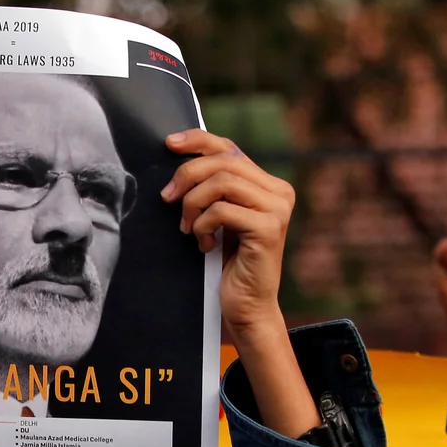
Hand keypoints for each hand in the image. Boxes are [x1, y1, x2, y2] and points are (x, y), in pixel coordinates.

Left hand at [162, 129, 294, 338]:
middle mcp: (279, 192)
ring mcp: (277, 209)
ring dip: (193, 204)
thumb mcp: (219, 218)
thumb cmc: (229, 264)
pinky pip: (222, 210)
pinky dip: (203, 226)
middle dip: (187, 176)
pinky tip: (204, 245)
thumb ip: (213, 189)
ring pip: (221, 183)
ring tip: (189, 228)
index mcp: (269, 184)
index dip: (199, 140)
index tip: (169, 144)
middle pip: (223, 162)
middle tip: (167, 198)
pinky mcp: (268, 228)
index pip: (231, 149)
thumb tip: (180, 159)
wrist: (245, 306)